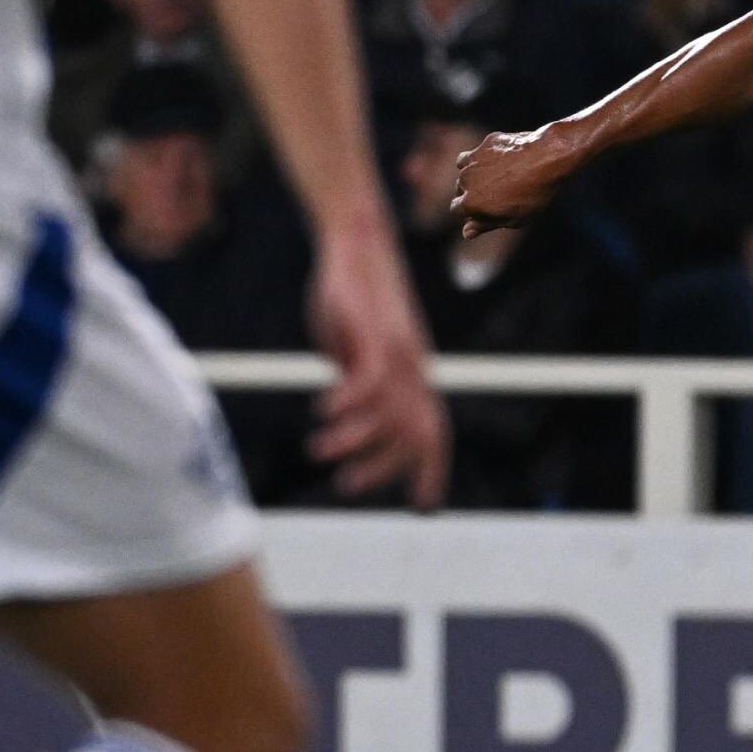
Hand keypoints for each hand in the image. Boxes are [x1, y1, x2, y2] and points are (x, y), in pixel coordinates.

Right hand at [306, 218, 446, 508]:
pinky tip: (323, 410)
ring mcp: (398, 352)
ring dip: (355, 439)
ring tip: (319, 450)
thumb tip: (347, 413)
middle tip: (347, 487)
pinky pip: (371, 379)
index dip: (430, 472)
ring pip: (390, 412)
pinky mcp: (375, 333)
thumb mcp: (358, 350)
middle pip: (416, 433)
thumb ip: (359, 383)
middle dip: (387, 468)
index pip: (433, 435)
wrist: (359, 244)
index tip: (422, 507)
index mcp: (415, 379)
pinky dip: (349, 402)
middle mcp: (414, 371)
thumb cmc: (355, 302)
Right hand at [453, 121, 577, 236]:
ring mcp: (474, 159)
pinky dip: (485, 159)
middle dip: (472, 193)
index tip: (486, 211)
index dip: (471, 212)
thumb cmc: (535, 194)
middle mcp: (466, 180)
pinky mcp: (485, 144)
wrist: (550, 158)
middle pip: (460, 189)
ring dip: (476, 175)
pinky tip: (504, 162)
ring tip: (500, 179)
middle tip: (498, 196)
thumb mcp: (514, 219)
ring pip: (466, 170)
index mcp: (471, 203)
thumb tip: (467, 232)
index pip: (456, 210)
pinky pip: (479, 154)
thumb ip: (487, 225)